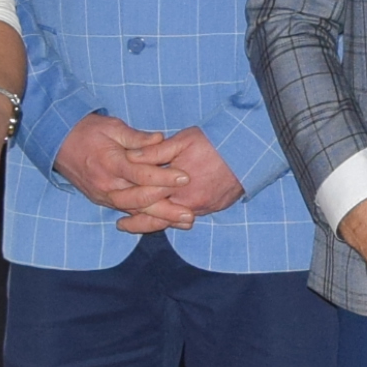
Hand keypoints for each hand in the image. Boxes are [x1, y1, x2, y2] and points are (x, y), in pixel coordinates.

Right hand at [52, 112, 229, 233]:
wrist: (58, 142)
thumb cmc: (87, 131)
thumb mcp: (112, 126)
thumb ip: (136, 137)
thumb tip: (159, 139)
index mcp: (110, 162)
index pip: (142, 174)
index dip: (165, 177)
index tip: (186, 178)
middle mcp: (106, 183)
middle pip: (140, 200)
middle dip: (166, 208)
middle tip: (189, 213)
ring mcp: (103, 195)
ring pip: (134, 211)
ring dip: (159, 218)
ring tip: (182, 222)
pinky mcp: (101, 200)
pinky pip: (126, 211)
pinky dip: (145, 218)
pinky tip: (163, 222)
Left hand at [129, 126, 247, 224]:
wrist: (249, 150)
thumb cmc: (215, 142)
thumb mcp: (182, 141)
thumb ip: (154, 152)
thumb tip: (131, 157)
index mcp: (178, 186)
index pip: (147, 201)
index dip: (129, 206)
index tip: (117, 211)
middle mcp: (190, 203)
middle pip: (159, 219)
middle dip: (139, 223)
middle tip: (123, 225)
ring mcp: (205, 207)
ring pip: (175, 221)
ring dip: (158, 221)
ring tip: (142, 222)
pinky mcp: (216, 207)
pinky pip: (191, 216)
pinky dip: (177, 217)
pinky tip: (170, 213)